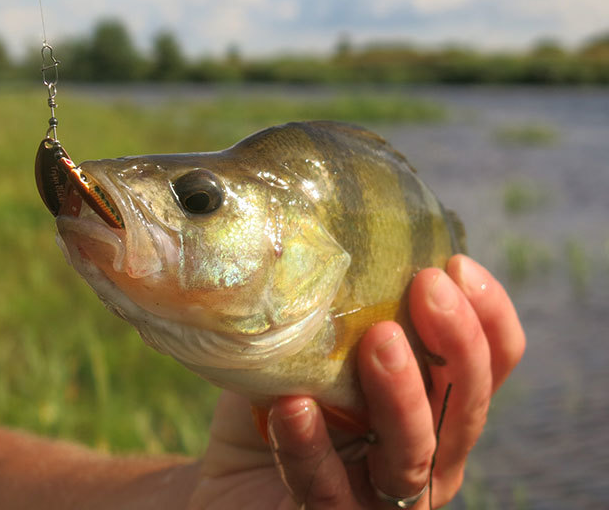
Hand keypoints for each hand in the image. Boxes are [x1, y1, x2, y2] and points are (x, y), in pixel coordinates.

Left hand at [189, 255, 524, 508]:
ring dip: (402, 394)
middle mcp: (426, 454)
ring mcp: (383, 496)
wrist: (227, 486)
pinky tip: (292, 407)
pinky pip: (327, 488)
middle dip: (457, 343)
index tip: (460, 265)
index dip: (490, 318)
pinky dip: (310, 446)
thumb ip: (334, 312)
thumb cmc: (279, 409)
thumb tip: (323, 234)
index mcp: (433, 407)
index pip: (489, 366)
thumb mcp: (310, 352)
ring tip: (379, 340)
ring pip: (416, 454)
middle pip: (466, 406)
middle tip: (428, 286)